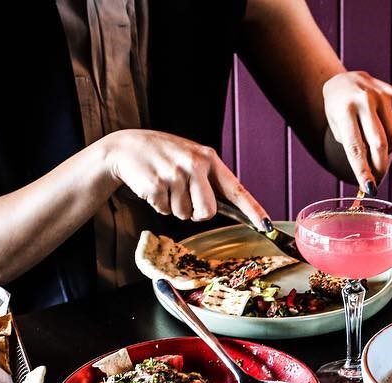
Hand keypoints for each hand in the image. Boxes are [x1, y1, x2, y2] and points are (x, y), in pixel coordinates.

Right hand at [101, 129, 268, 227]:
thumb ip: (209, 179)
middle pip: (208, 212)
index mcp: (208, 158)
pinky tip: (153, 186)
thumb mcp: (191, 158)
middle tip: (183, 196)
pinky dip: (158, 205)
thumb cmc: (164, 156)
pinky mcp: (156, 184)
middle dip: (195, 212)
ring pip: (184, 214)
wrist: (125, 147)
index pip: (237, 190)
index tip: (266, 227)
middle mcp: (194, 164)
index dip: (253, 210)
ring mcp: (175, 174)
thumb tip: (233, 209)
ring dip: (174, 207)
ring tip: (165, 185)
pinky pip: (165, 211)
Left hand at [323, 70, 391, 190]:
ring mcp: (381, 95)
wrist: (343, 81)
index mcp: (344, 110)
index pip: (356, 148)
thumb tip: (373, 174)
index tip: (370, 188)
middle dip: (380, 167)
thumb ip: (355, 147)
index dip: (363, 171)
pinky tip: (383, 129)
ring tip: (375, 145)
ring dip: (387, 150)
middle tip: (378, 179)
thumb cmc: (339, 112)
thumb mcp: (338, 128)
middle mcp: (363, 100)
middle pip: (379, 144)